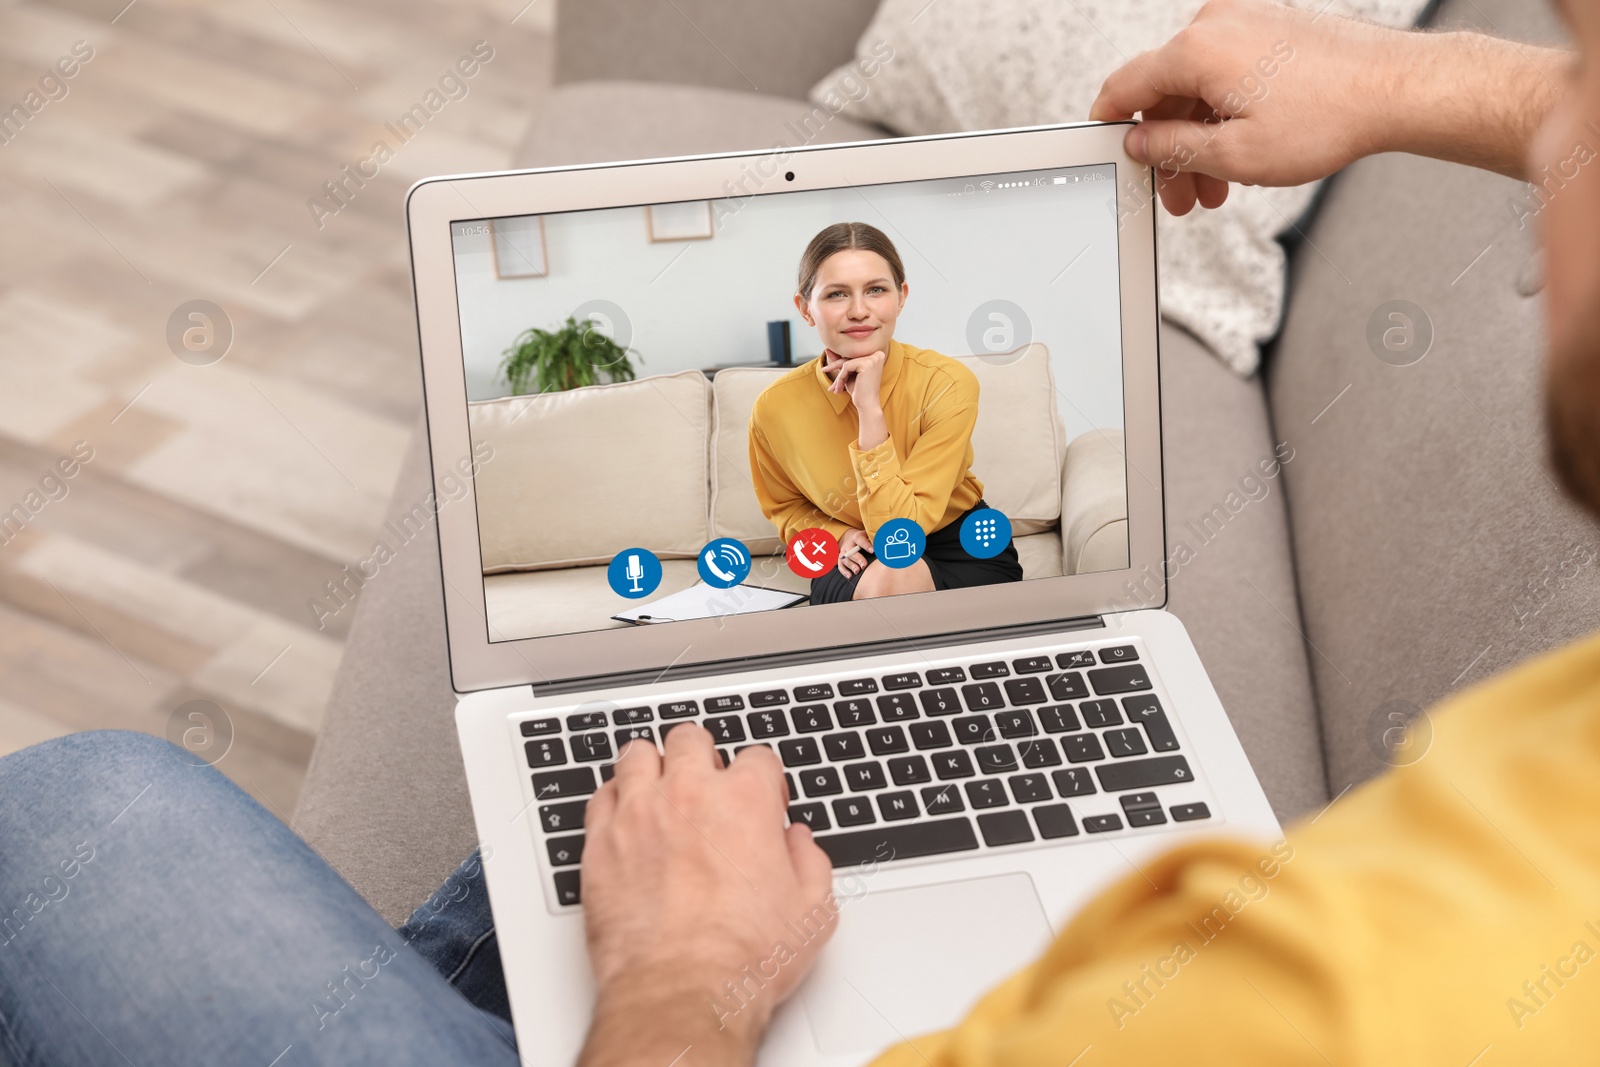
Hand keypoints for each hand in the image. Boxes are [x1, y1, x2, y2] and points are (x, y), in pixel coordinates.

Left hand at [577, 725, 838, 1066]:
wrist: (683, 992)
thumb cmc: (743, 959)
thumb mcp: (812, 911)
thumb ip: (809, 863)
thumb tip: (798, 845)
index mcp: (745, 801)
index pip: (757, 757)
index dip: (764, 780)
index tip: (762, 802)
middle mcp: (689, 795)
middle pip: (691, 740)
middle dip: (703, 757)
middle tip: (708, 786)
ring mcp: (639, 815)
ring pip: (638, 754)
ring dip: (653, 767)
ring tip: (661, 789)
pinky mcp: (600, 843)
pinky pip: (600, 796)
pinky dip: (614, 800)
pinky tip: (626, 818)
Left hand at [823, 348, 886, 412]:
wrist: (867, 405)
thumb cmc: (859, 390)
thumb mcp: (849, 373)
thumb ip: (840, 361)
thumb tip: (828, 350)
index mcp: (876, 355)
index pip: (853, 354)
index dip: (841, 362)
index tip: (827, 365)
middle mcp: (877, 354)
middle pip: (849, 357)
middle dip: (835, 366)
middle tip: (823, 370)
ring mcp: (873, 358)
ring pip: (846, 362)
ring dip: (838, 376)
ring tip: (835, 388)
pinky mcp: (867, 364)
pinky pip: (846, 367)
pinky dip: (840, 378)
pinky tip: (839, 389)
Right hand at [836, 528, 872, 578]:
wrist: (853, 541)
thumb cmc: (865, 541)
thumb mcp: (870, 537)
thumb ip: (875, 541)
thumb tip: (884, 546)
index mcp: (857, 537)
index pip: (860, 539)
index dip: (866, 545)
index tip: (872, 551)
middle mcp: (848, 544)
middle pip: (851, 551)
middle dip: (858, 559)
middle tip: (864, 565)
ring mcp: (843, 552)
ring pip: (845, 559)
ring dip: (851, 565)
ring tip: (857, 571)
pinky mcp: (841, 559)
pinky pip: (840, 565)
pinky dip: (844, 571)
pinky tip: (850, 576)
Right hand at [1088, 0, 1403, 214]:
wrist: (1395, 89)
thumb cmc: (1329, 116)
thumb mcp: (1234, 153)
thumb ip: (1172, 148)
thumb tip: (1140, 144)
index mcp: (1197, 49)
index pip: (1125, 86)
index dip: (1109, 125)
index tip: (1107, 147)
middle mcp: (1217, 24)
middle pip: (1165, 93)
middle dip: (1169, 149)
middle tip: (1179, 194)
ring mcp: (1247, 21)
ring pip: (1198, 87)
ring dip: (1199, 137)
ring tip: (1216, 184)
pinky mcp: (1271, 27)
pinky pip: (1227, 72)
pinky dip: (1224, 112)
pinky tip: (1238, 150)